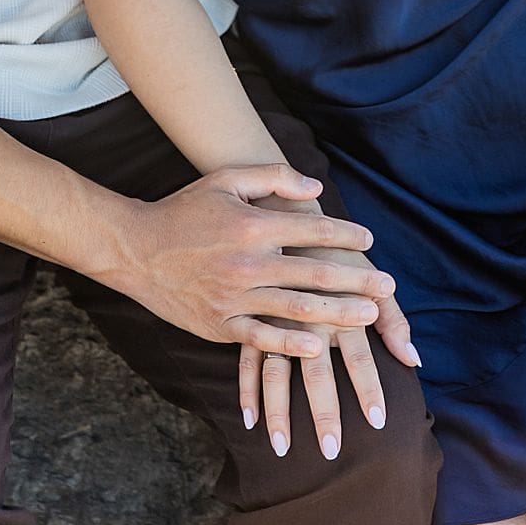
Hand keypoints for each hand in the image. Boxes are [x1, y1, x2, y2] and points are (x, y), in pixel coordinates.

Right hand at [113, 164, 388, 356]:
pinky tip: (317, 346)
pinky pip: (262, 338)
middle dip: (357, 279)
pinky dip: (291, 344)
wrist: (137, 250)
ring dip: (338, 313)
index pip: (312, 228)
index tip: (369, 240)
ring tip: (369, 316)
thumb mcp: (226, 181)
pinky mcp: (220, 325)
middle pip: (315, 272)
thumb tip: (316, 188)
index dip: (345, 234)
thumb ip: (273, 178)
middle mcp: (248, 262)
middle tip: (388, 285)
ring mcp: (234, 297)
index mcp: (253, 225)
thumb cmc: (185, 211)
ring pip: (297, 308)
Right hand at [237, 248, 421, 460]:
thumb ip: (393, 320)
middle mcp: (306, 315)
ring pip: (276, 372)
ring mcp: (273, 317)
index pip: (359, 356)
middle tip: (331, 450)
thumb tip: (413, 360)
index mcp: (339, 305)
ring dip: (279, 410)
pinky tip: (248, 419)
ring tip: (283, 446)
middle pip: (316, 372)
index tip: (378, 422)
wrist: (280, 212)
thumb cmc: (333, 248)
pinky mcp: (247, 317)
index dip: (369, 389)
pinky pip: (245, 359)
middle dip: (324, 412)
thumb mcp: (368, 276)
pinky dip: (245, 389)